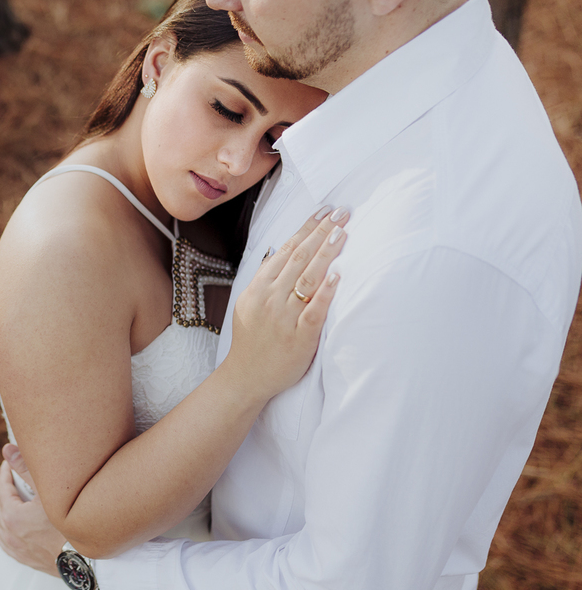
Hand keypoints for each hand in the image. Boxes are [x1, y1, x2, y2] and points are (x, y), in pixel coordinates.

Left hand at [0, 446, 65, 575]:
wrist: (84, 562)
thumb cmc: (71, 526)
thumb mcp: (49, 492)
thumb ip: (26, 469)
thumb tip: (7, 450)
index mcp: (12, 517)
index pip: (2, 488)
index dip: (6, 473)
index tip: (10, 464)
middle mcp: (10, 534)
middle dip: (3, 487)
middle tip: (10, 476)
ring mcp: (15, 548)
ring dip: (2, 507)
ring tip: (10, 495)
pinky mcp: (23, 558)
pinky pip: (4, 540)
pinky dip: (4, 527)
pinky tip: (9, 523)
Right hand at [223, 206, 347, 401]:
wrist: (246, 377)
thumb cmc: (252, 341)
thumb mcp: (249, 305)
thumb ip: (265, 281)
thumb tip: (281, 253)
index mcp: (258, 288)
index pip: (286, 250)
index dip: (306, 229)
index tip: (324, 212)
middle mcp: (270, 298)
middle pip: (299, 258)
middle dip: (321, 232)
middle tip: (342, 213)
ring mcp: (284, 317)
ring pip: (307, 278)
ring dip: (326, 252)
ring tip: (343, 232)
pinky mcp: (299, 337)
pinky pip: (315, 311)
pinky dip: (326, 292)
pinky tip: (338, 275)